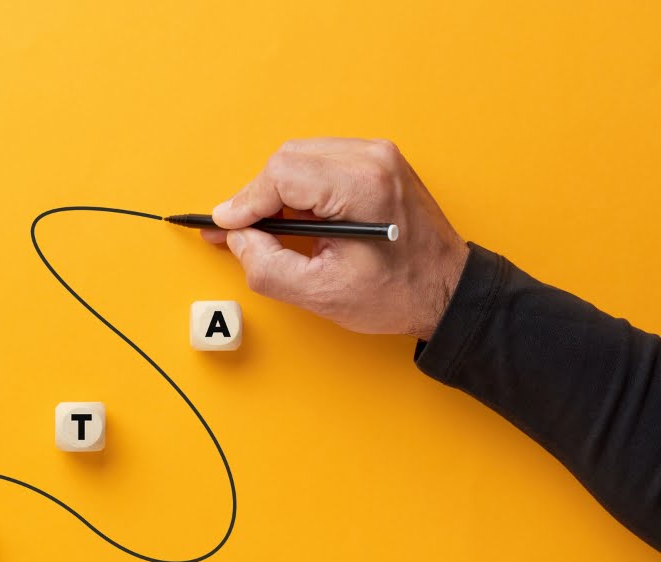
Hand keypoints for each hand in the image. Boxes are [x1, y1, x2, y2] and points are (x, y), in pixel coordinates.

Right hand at [204, 138, 468, 340]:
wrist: (449, 291)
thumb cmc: (399, 293)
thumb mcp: (321, 293)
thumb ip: (267, 265)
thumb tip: (238, 238)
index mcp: (361, 185)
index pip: (280, 174)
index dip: (244, 202)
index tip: (224, 226)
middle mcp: (372, 159)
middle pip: (287, 159)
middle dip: (258, 196)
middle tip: (240, 231)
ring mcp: (378, 156)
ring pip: (301, 157)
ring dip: (277, 191)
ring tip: (267, 227)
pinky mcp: (378, 162)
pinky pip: (321, 162)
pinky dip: (300, 187)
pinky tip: (296, 217)